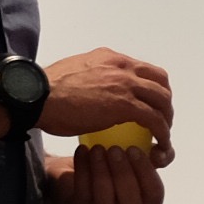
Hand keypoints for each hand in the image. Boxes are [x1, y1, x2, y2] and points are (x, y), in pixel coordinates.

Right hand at [36, 48, 173, 143]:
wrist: (36, 96)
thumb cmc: (47, 91)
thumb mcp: (76, 73)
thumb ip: (92, 77)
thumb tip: (94, 91)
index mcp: (110, 58)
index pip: (143, 69)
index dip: (151, 87)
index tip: (148, 104)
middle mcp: (122, 66)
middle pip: (160, 81)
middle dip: (164, 102)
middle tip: (159, 120)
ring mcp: (125, 84)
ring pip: (162, 100)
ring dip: (166, 118)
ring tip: (161, 136)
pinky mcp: (124, 105)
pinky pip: (154, 119)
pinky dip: (162, 133)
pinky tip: (159, 144)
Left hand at [44, 144, 165, 203]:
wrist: (76, 173)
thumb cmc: (113, 167)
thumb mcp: (136, 161)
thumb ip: (156, 156)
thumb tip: (161, 153)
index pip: (154, 197)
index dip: (146, 173)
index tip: (134, 149)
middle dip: (124, 175)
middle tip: (115, 149)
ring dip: (102, 173)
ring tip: (98, 149)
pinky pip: (83, 194)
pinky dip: (84, 170)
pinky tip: (83, 151)